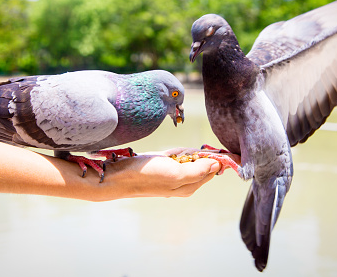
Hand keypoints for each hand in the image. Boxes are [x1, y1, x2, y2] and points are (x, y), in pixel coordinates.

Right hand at [96, 152, 220, 199]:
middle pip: (202, 161)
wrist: (119, 176)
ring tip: (168, 156)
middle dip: (193, 153)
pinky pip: (176, 154)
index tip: (212, 149)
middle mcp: (184, 182)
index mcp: (190, 186)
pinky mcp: (164, 166)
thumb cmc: (147, 176)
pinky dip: (173, 151)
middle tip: (179, 155)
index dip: (217, 157)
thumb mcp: (176, 174)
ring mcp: (173, 174)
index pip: (213, 169)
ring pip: (188, 156)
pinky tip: (164, 154)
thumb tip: (217, 164)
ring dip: (182, 152)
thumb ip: (198, 170)